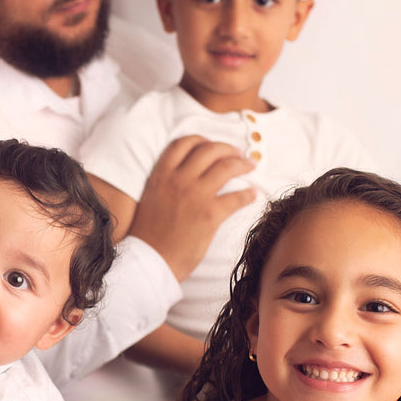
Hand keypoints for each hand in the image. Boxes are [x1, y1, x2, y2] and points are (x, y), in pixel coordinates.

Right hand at [126, 135, 255, 279]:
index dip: (202, 140)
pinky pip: (236, 196)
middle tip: (238, 154)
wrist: (150, 260)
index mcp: (161, 175)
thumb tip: (185, 177)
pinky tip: (252, 195)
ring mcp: (195, 195)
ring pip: (226, 167)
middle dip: (228, 149)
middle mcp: (178, 179)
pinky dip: (247, 194)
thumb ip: (165, 183)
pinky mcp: (209, 215)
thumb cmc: (149, 235)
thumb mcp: (151, 198)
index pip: (184, 143)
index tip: (212, 145)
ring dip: (243, 164)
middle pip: (209, 150)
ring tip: (250, 166)